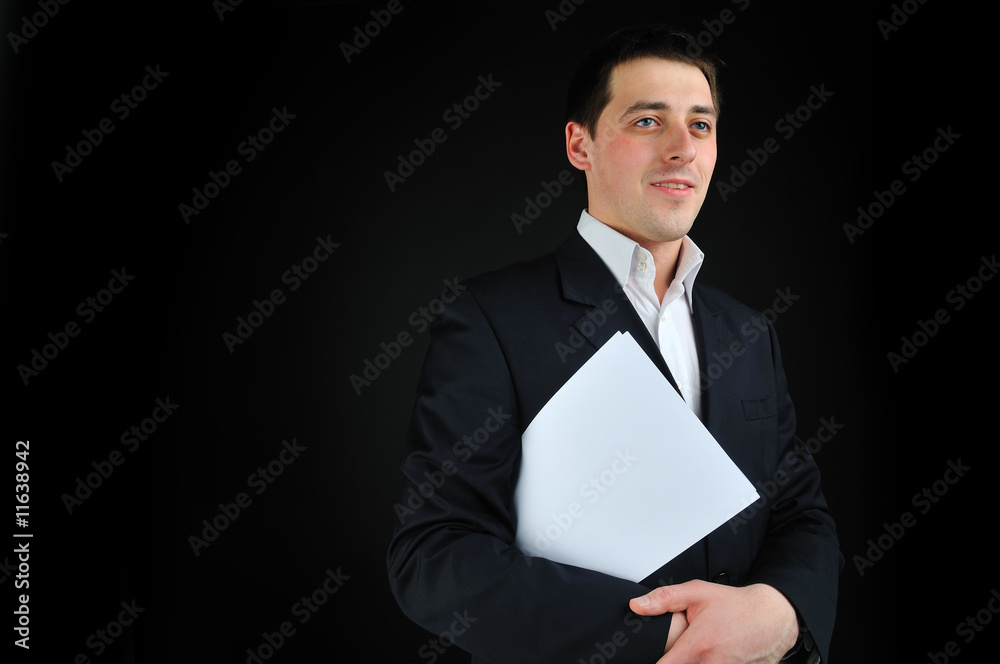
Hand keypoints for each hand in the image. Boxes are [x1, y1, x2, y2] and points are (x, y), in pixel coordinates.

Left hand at [629, 580, 797, 662]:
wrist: (773, 616)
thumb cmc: (736, 605)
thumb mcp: (697, 592)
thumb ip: (664, 599)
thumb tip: (636, 606)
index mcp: (698, 645)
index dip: (655, 663)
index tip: (648, 658)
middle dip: (676, 661)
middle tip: (678, 649)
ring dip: (694, 663)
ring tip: (698, 650)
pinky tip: (711, 655)